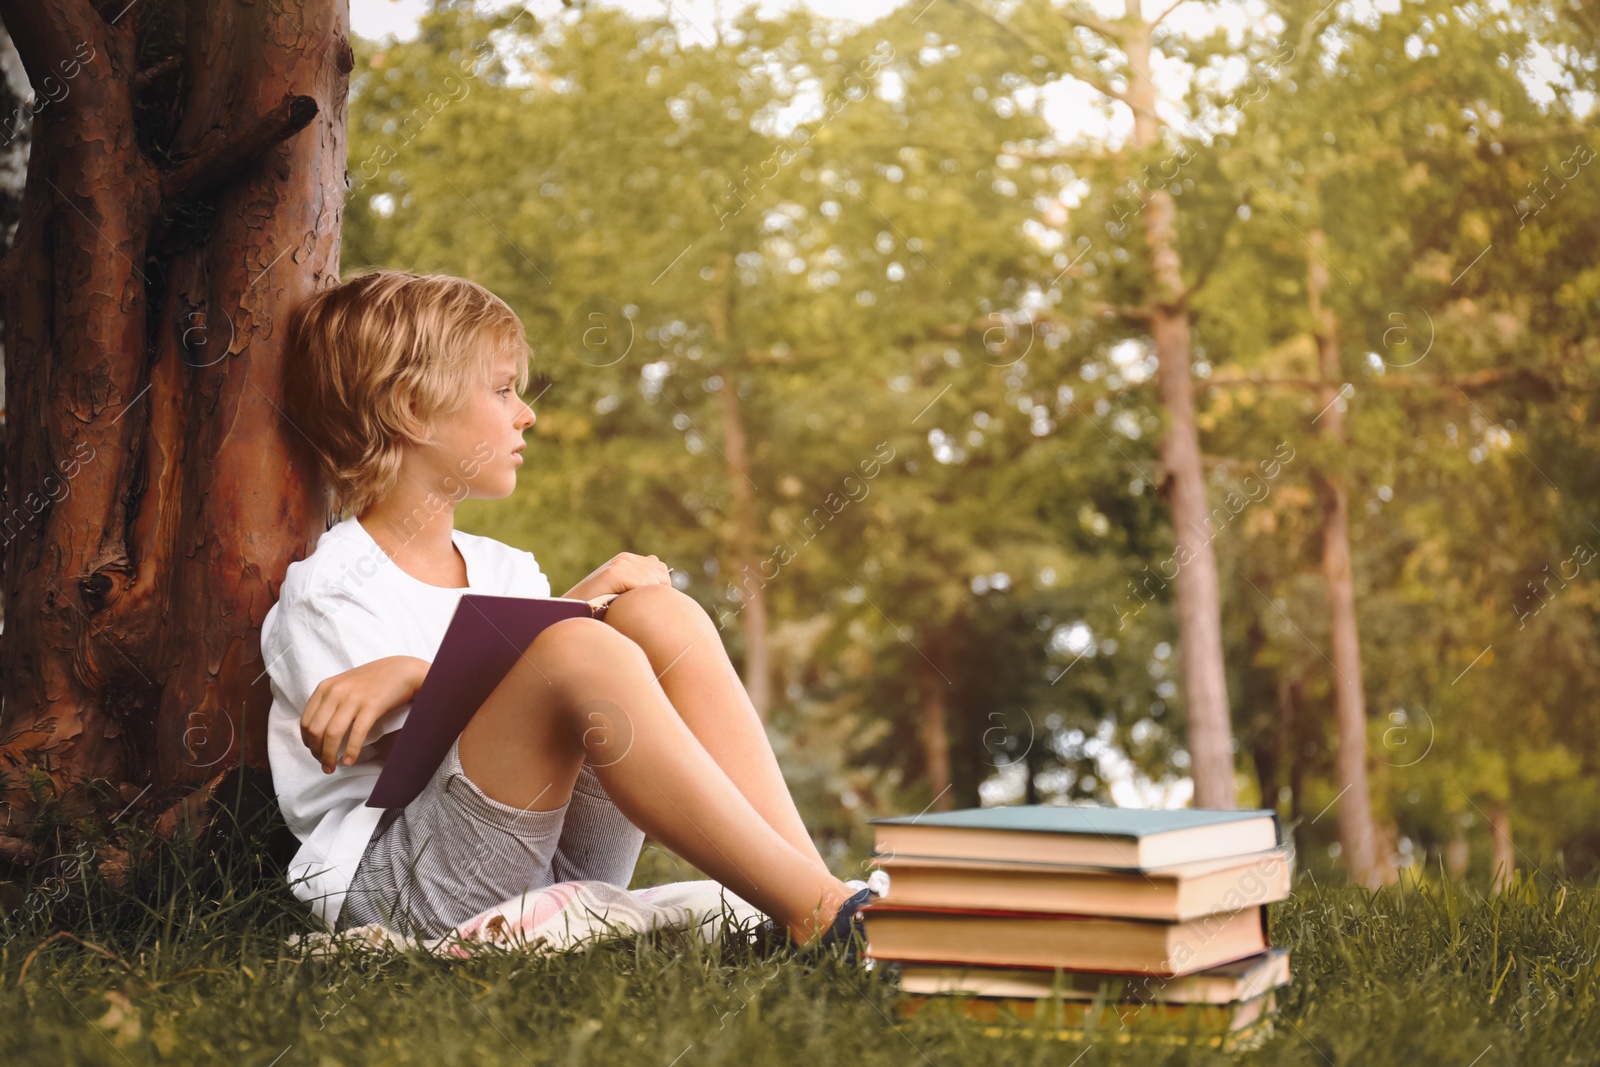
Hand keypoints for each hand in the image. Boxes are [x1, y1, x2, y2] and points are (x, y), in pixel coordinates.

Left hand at [301, 655, 429, 772]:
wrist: (402, 670)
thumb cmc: (374, 680)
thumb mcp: (344, 685)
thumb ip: (330, 701)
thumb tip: (319, 731)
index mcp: (325, 687)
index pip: (306, 721)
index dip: (308, 742)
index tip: (315, 752)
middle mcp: (336, 692)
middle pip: (316, 730)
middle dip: (317, 753)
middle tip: (324, 764)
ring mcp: (353, 698)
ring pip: (332, 735)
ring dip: (329, 756)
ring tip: (332, 767)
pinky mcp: (371, 706)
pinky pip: (356, 734)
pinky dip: (351, 751)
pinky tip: (350, 761)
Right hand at [561, 551, 672, 599]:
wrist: (572, 613)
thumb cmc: (598, 608)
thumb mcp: (622, 591)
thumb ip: (639, 576)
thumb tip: (656, 560)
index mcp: (628, 560)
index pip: (662, 571)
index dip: (658, 589)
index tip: (640, 602)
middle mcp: (625, 558)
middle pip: (663, 576)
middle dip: (655, 593)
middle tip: (634, 605)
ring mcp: (620, 563)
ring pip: (656, 581)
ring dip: (646, 597)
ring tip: (627, 604)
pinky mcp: (615, 572)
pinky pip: (645, 585)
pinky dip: (637, 597)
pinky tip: (622, 603)